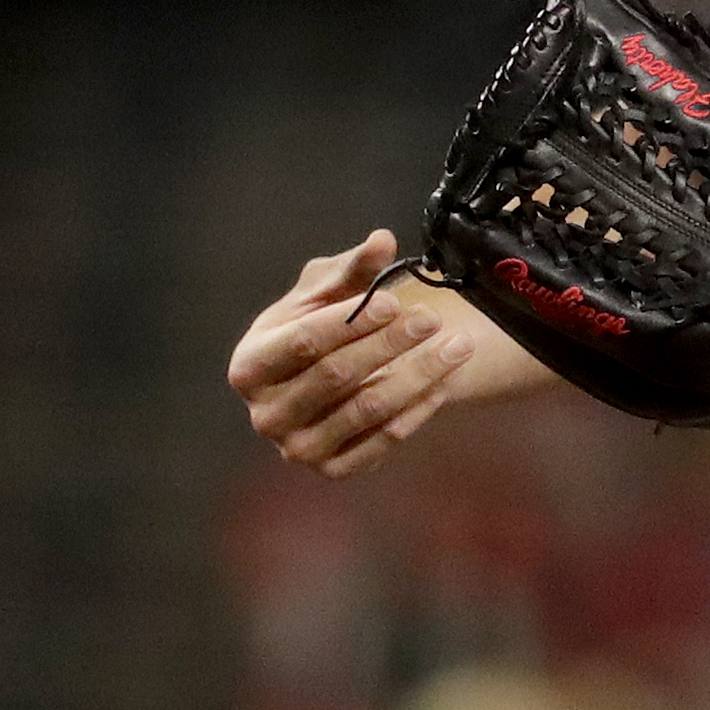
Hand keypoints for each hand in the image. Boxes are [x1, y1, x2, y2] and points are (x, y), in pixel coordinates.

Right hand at [228, 230, 483, 477]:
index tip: (396, 300)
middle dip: (390, 343)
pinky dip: (418, 409)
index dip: (353, 320)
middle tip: (433, 318)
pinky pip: (383, 441)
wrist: (318, 378)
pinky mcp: (332, 469)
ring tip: (459, 345)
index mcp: (250, 365)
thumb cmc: (315, 326)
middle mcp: (266, 414)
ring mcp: (297, 448)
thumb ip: (351, 268)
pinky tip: (445, 381)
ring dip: (419, 374)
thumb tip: (382, 241)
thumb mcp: (322, 293)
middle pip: (337, 375)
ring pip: (368, 409)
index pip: (305, 340)